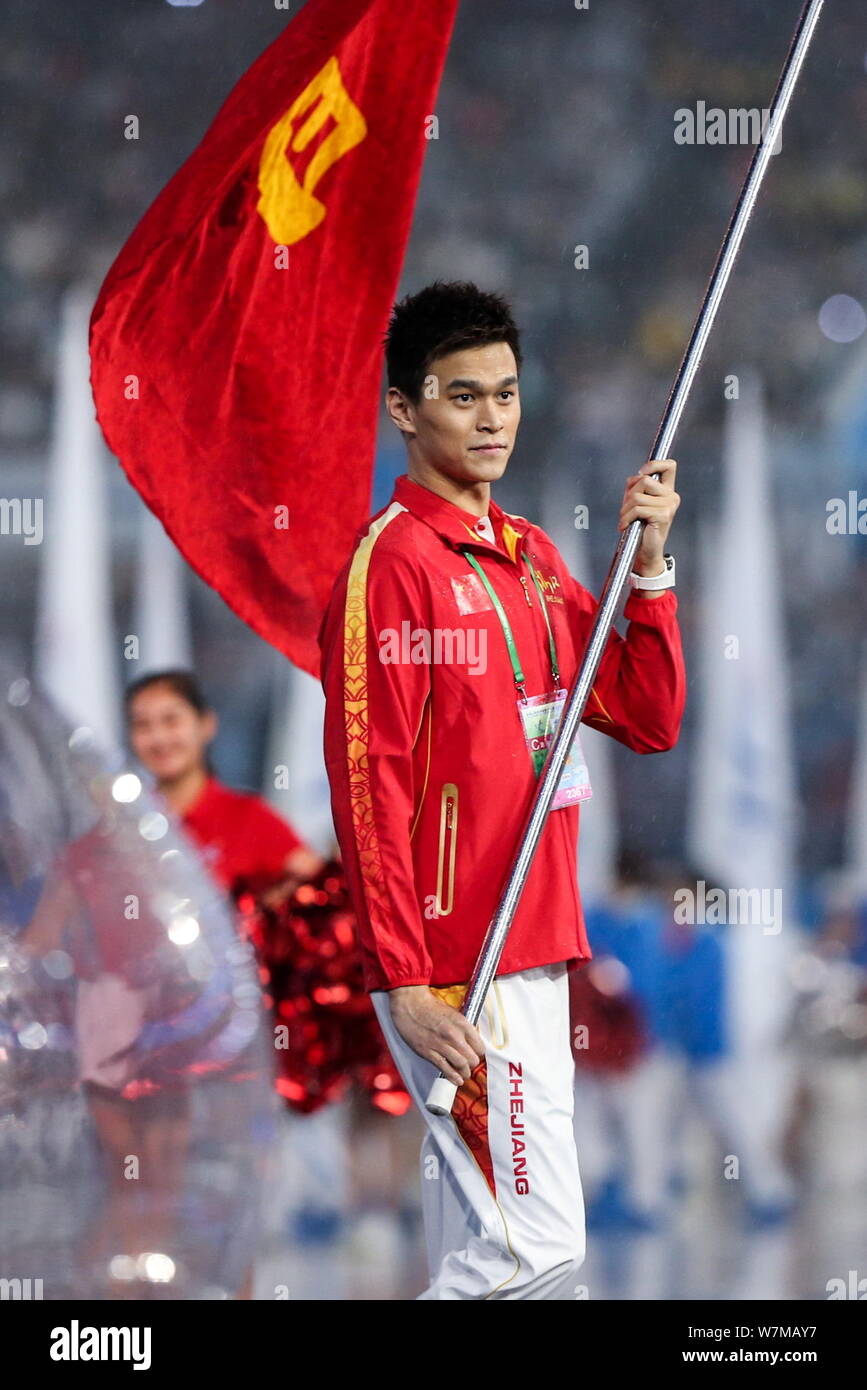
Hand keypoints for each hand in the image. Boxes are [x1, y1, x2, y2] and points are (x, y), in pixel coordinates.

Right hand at [388, 984, 485, 1086]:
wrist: (410, 1003)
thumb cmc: (430, 1006)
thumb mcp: (453, 1013)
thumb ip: (463, 1028)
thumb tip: (470, 1042)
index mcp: (462, 1024)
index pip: (480, 1047)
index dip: (478, 1053)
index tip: (475, 1054)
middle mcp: (454, 1035)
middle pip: (472, 1059)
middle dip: (472, 1064)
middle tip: (469, 1065)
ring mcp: (441, 1045)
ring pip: (461, 1066)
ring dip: (464, 1073)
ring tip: (464, 1074)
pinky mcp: (428, 1052)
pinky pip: (445, 1069)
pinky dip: (453, 1077)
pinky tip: (456, 1080)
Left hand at [618, 457, 680, 572]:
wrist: (645, 551)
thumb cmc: (640, 527)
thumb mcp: (637, 502)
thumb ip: (636, 486)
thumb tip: (634, 477)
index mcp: (667, 490)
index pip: (669, 466)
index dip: (653, 464)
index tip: (641, 473)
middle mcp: (671, 496)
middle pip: (644, 480)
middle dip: (629, 494)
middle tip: (626, 509)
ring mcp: (669, 505)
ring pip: (637, 496)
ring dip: (625, 509)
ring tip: (626, 519)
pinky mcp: (663, 515)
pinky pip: (638, 509)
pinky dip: (626, 518)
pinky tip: (626, 525)